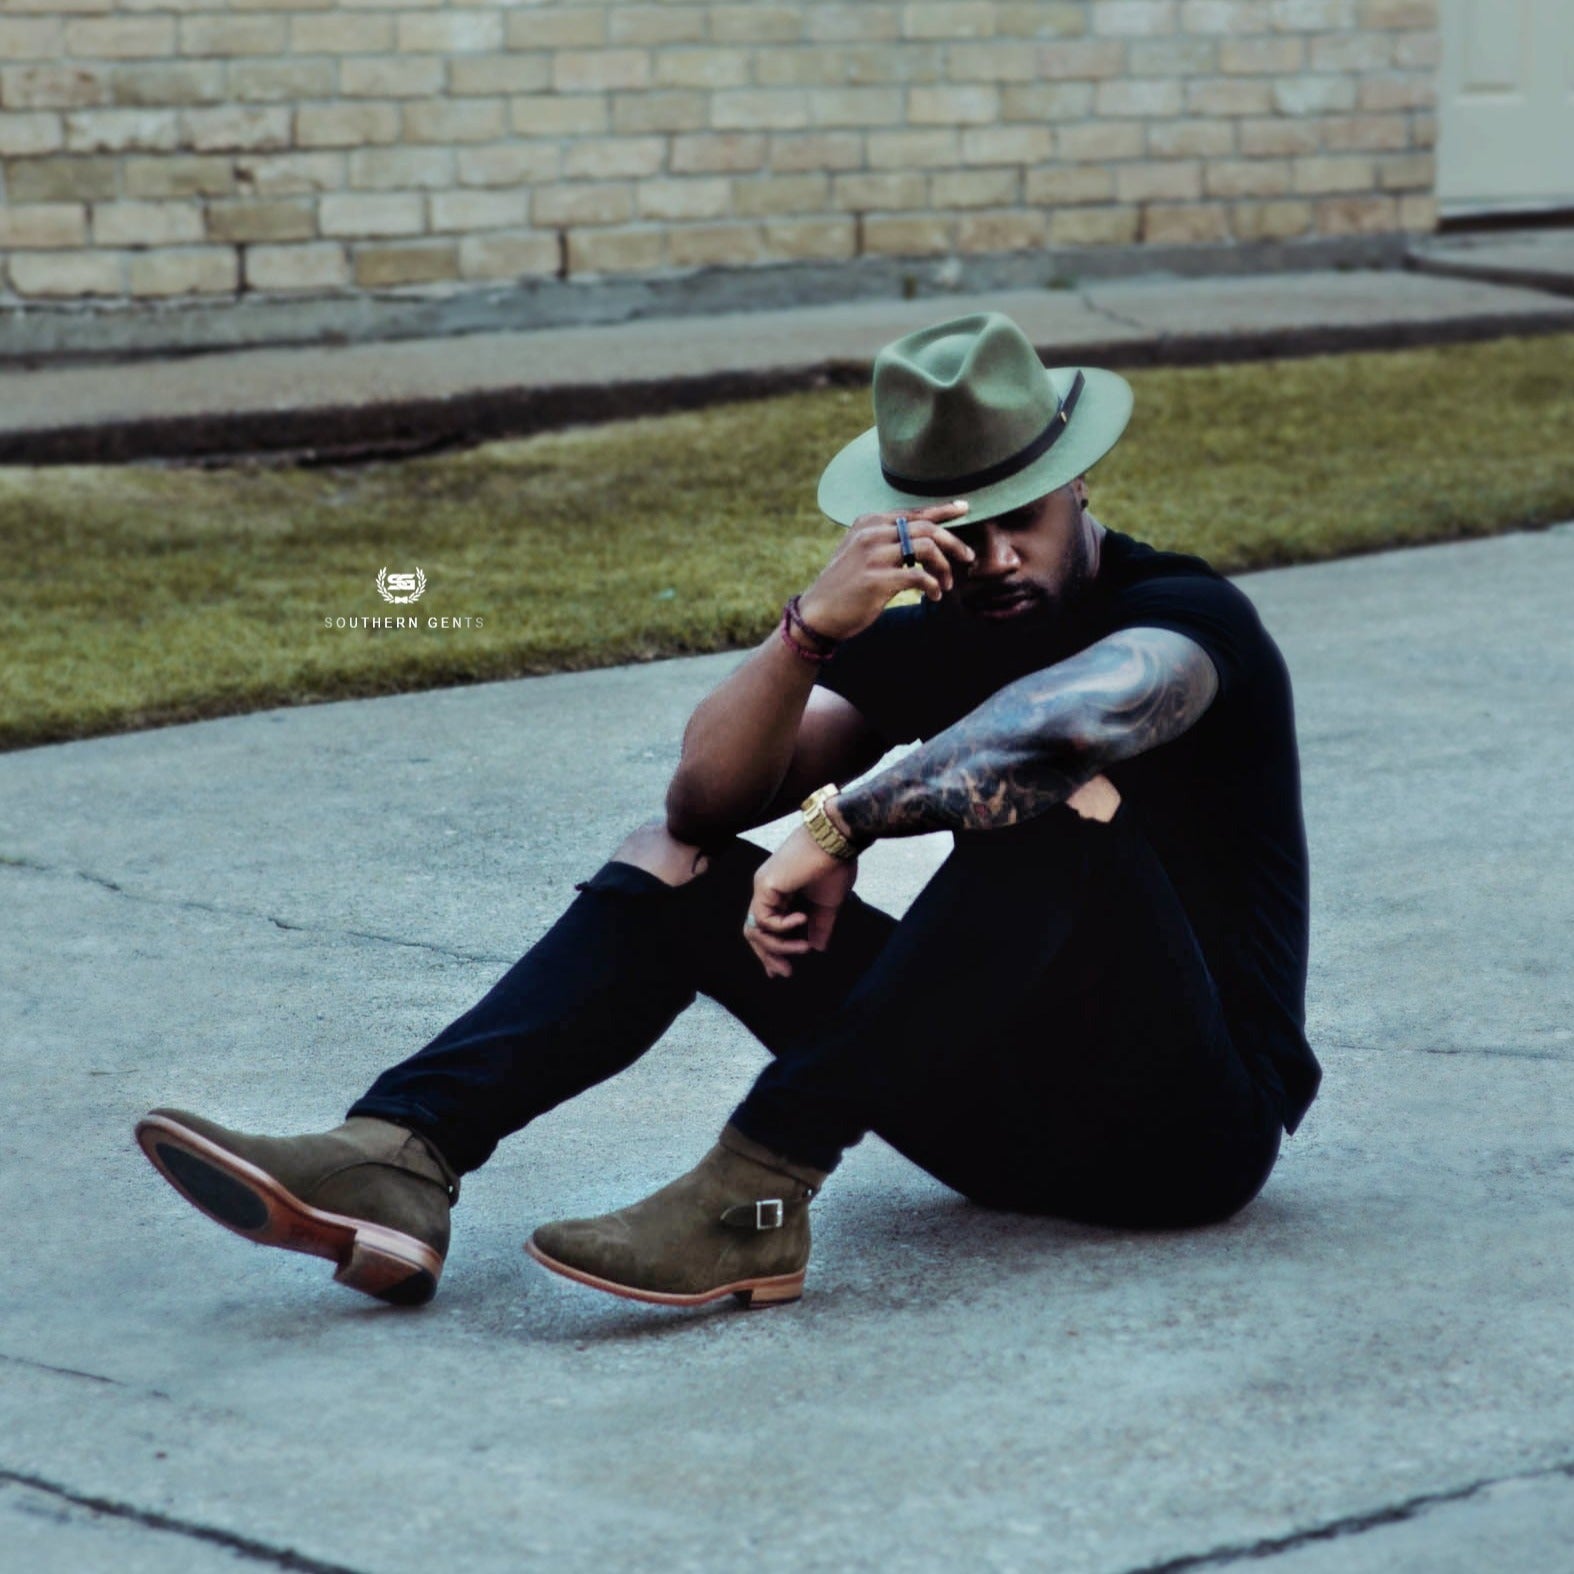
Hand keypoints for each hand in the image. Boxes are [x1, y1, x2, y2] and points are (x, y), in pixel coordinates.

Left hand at [744, 824, 858, 978]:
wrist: (837, 838)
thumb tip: (817, 948)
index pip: (765, 926)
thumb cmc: (835, 865)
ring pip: (756, 930)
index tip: (783, 969)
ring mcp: (763, 887)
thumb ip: (819, 926)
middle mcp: (766, 890)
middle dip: (769, 955)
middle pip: (754, 931)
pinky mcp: (765, 885)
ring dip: (778, 946)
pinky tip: (802, 921)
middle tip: (786, 973)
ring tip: (803, 949)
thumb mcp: (827, 904)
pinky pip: (764, 919)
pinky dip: (782, 928)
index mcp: (778, 892)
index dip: (772, 949)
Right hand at [797, 501, 974, 642]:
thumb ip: (885, 540)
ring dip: (944, 567)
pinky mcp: (878, 579)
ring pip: (927, 548)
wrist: (818, 613)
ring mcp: (874, 555)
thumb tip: (924, 541)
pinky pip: (919, 577)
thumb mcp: (859, 552)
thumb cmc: (844, 586)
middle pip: (926, 528)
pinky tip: (934, 596)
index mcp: (868, 522)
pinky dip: (933, 586)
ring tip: (947, 583)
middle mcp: (871, 533)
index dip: (942, 510)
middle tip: (968, 557)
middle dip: (953, 542)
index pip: (913, 512)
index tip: (964, 508)